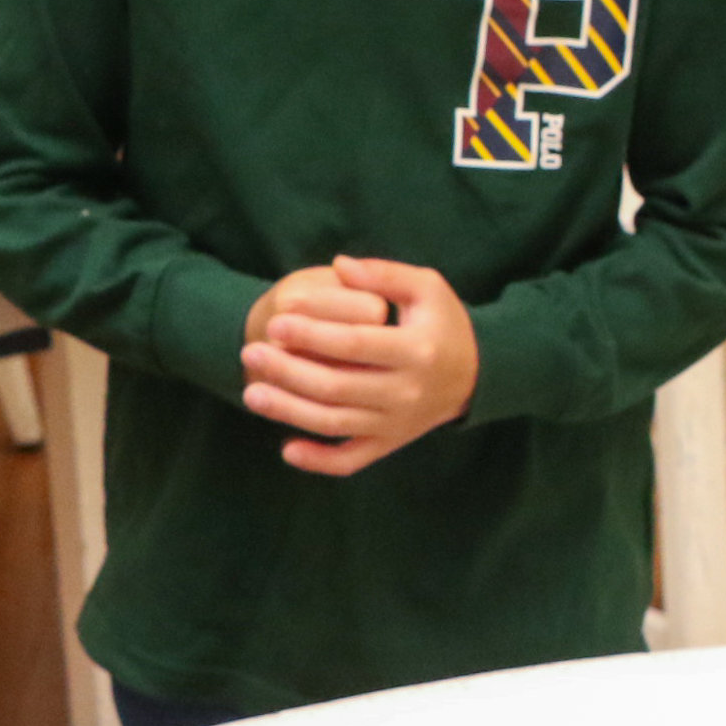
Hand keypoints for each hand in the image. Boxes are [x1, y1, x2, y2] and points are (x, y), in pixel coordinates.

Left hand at [240, 254, 480, 476]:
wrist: (475, 375)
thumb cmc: (444, 324)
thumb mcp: (428, 288)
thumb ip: (385, 273)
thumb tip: (339, 265)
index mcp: (417, 350)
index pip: (354, 343)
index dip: (311, 333)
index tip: (276, 320)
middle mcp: (407, 391)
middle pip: (336, 386)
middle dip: (287, 370)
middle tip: (250, 352)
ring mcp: (397, 422)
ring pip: (334, 423)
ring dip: (288, 411)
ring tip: (251, 393)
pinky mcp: (390, 443)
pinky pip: (351, 460)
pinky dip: (318, 461)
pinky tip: (286, 449)